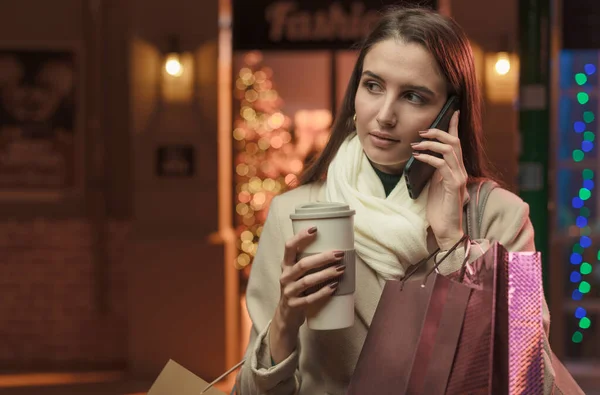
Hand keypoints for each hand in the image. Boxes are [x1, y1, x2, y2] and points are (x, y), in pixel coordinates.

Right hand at [269, 226, 344, 361]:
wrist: (287, 315)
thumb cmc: (298, 287)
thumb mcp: (297, 272)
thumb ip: (309, 261)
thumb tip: (337, 248)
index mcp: (286, 264)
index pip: (289, 247)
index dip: (300, 237)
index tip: (315, 228)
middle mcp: (285, 276)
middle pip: (302, 264)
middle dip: (322, 258)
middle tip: (339, 254)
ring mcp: (288, 292)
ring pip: (307, 281)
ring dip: (325, 274)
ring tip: (341, 269)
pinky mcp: (294, 305)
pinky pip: (310, 299)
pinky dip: (323, 292)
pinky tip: (334, 287)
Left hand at [410, 111, 466, 249]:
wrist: (446, 230)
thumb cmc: (439, 209)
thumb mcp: (434, 185)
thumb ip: (434, 170)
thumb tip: (424, 155)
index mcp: (457, 169)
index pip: (457, 143)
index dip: (454, 126)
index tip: (451, 111)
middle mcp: (461, 171)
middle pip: (454, 141)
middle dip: (438, 131)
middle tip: (421, 131)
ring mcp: (459, 178)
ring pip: (449, 150)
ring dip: (430, 143)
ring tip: (415, 145)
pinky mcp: (453, 186)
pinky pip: (442, 165)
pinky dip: (429, 157)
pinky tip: (418, 156)